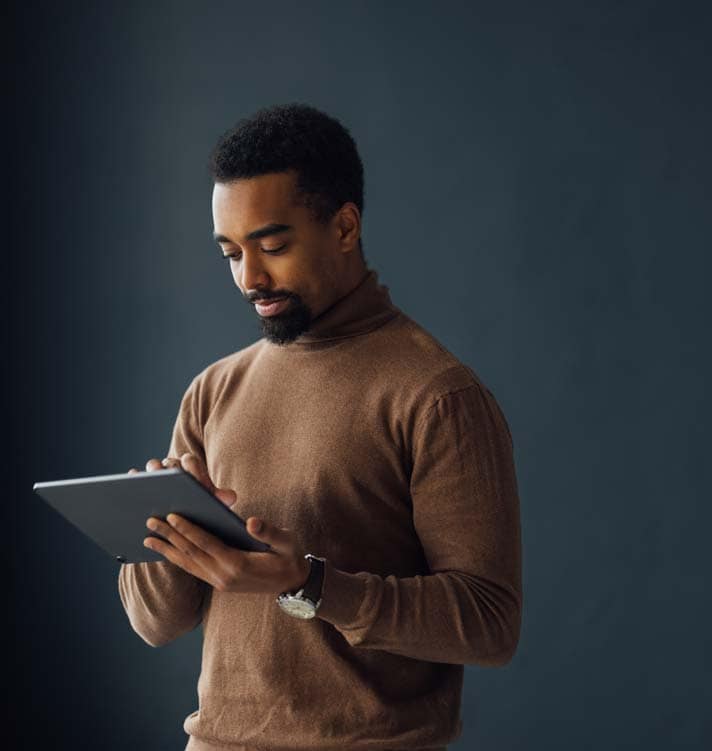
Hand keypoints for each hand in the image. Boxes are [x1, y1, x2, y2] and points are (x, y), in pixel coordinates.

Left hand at [127, 453, 310, 594]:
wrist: (293, 585)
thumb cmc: (289, 557)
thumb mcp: (286, 542)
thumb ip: (269, 532)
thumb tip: (251, 522)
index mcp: (238, 564)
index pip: (207, 544)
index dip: (188, 530)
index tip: (172, 515)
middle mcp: (224, 576)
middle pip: (191, 553)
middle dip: (170, 536)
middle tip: (150, 521)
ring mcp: (219, 582)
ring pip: (187, 564)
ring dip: (167, 550)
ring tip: (147, 538)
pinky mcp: (218, 584)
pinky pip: (193, 570)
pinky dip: (177, 560)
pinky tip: (166, 551)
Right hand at [128, 452, 236, 507]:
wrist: (184, 510)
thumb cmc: (199, 503)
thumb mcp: (209, 501)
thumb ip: (219, 498)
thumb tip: (230, 497)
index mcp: (191, 470)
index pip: (191, 462)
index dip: (191, 466)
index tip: (189, 470)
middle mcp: (174, 468)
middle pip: (170, 463)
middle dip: (167, 467)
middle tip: (164, 472)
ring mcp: (158, 474)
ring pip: (153, 467)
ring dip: (150, 471)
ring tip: (147, 480)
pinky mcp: (143, 482)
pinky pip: (137, 476)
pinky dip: (134, 478)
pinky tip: (131, 487)